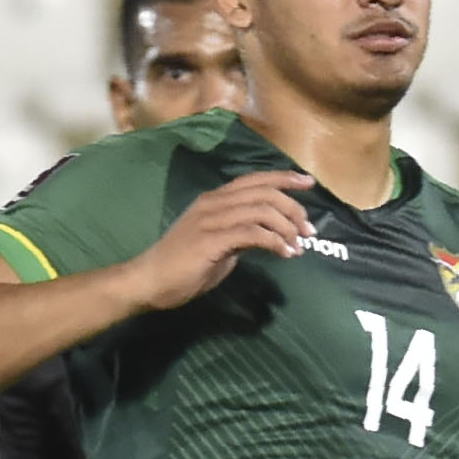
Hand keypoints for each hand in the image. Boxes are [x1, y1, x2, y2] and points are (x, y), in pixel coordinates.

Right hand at [124, 171, 316, 310]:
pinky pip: (252, 233)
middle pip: (264, 192)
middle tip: (309, 230)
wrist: (150, 281)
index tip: (308, 182)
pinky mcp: (211, 239)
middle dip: (293, 208)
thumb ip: (243, 233)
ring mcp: (211, 219)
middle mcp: (214, 202)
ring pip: (262, 210)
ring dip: (287, 227)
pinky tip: (284, 253)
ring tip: (298, 245)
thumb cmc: (184, 266)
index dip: (284, 178)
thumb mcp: (221, 244)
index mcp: (215, 199)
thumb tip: (271, 233)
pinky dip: (275, 241)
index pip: (255, 179)